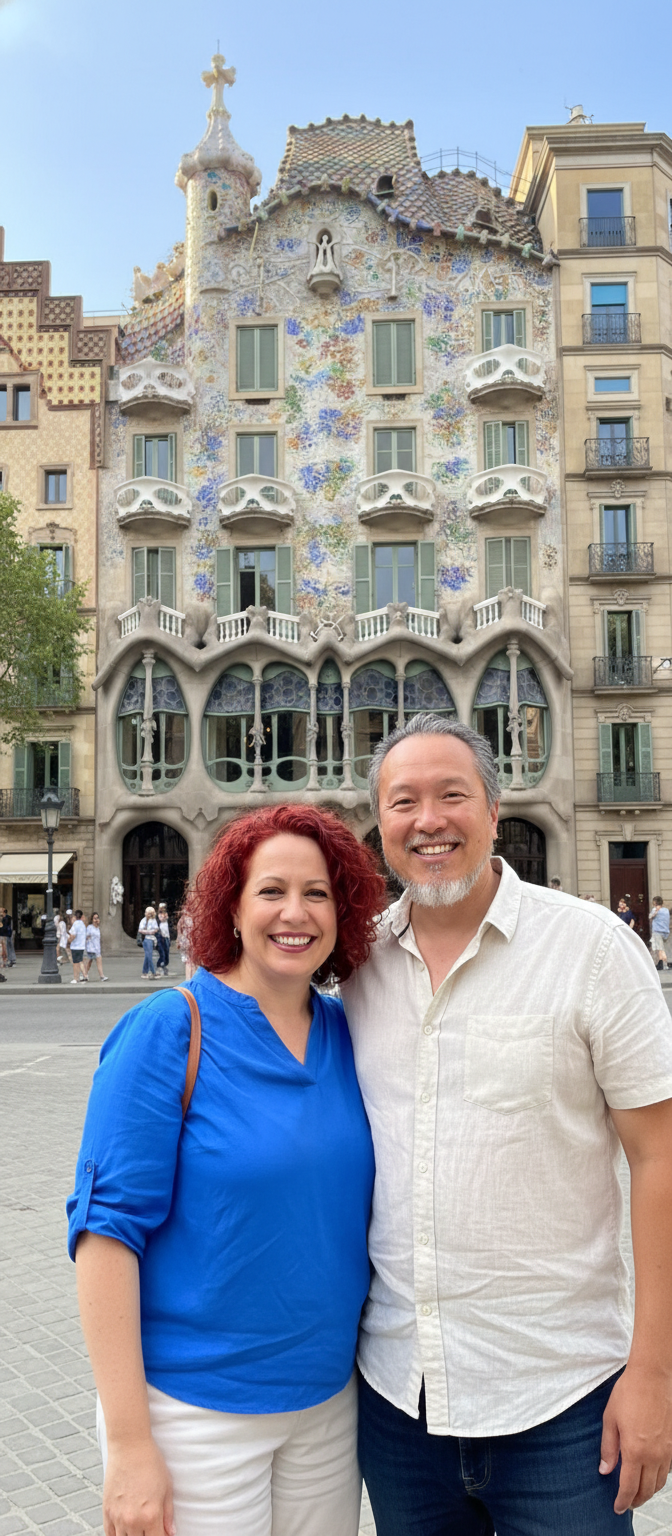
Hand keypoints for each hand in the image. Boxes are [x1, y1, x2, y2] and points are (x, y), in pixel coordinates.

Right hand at [102, 1435, 174, 1535]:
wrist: (129, 1446)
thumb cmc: (151, 1463)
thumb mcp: (167, 1488)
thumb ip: (168, 1514)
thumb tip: (170, 1532)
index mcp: (151, 1516)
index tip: (163, 1533)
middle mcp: (132, 1520)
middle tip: (151, 1529)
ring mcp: (117, 1516)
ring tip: (139, 1528)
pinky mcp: (106, 1511)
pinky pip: (109, 1534)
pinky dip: (117, 1535)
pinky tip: (124, 1530)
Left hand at [600, 1364, 671, 1511]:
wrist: (652, 1376)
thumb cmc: (629, 1393)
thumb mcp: (610, 1419)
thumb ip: (608, 1448)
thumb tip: (605, 1470)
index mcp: (635, 1451)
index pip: (630, 1487)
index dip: (623, 1501)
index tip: (618, 1507)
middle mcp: (654, 1455)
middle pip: (647, 1490)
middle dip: (636, 1500)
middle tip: (627, 1503)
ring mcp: (667, 1450)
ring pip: (659, 1482)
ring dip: (649, 1491)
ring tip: (638, 1492)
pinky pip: (667, 1470)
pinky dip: (658, 1478)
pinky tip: (650, 1475)